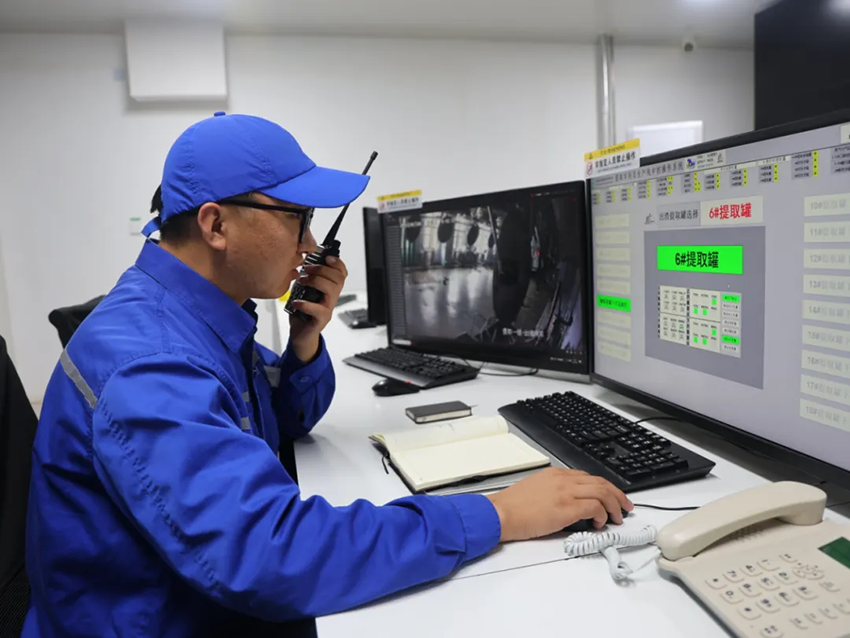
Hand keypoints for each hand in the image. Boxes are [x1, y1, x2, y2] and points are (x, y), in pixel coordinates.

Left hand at [289, 256, 347, 361]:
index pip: (341, 273)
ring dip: (316, 281)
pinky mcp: (320, 320)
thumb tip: (299, 262)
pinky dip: (307, 304)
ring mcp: (327, 309)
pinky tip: (297, 302)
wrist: (300, 335)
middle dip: (321, 269)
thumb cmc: (301, 313)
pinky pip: (319, 310)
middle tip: (306, 269)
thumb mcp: (302, 291)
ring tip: (301, 282)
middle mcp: (331, 298)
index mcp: (329, 289)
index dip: (337, 263)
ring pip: (331, 290)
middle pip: (338, 279)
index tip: (325, 257)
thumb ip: (305, 279)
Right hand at [486, 468, 632, 541]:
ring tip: (618, 517)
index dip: (604, 488)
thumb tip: (569, 504)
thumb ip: (554, 492)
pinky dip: (603, 515)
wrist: (501, 513)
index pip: (588, 477)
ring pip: (603, 492)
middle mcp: (563, 479)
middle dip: (617, 495)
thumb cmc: (513, 507)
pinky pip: (595, 506)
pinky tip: (601, 523)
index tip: (611, 497)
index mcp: (555, 474)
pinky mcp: (567, 507)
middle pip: (600, 482)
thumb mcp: (535, 491)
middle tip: (625, 506)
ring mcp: (566, 492)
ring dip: (615, 505)